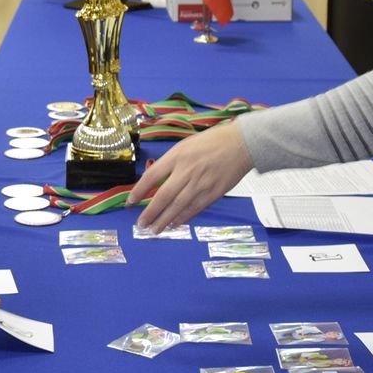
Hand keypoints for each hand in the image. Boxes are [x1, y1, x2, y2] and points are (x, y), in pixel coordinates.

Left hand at [128, 123, 251, 232]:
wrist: (241, 144)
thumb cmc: (212, 142)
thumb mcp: (186, 145)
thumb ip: (171, 162)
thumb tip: (156, 180)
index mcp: (177, 156)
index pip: (152, 177)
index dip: (139, 191)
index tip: (131, 202)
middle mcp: (187, 171)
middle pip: (163, 196)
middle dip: (150, 212)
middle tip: (141, 224)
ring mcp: (201, 183)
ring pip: (178, 206)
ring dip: (164, 220)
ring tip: (154, 230)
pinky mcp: (214, 193)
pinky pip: (195, 208)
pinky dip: (184, 218)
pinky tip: (174, 224)